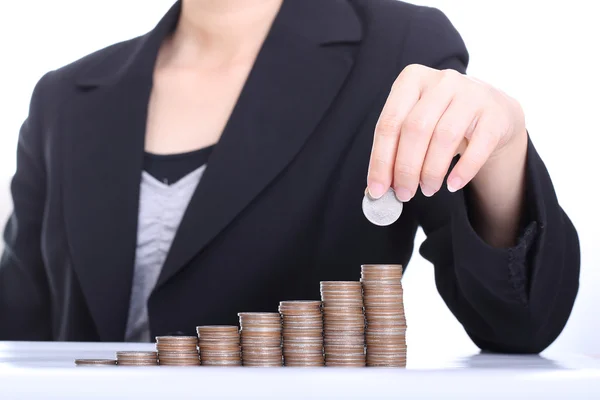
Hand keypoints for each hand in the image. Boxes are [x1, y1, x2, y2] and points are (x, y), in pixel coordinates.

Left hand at [367, 64, 526, 200]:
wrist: (492, 111)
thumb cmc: (442, 119)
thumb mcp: (416, 124)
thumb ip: (395, 151)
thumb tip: (376, 190)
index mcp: (412, 79)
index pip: (389, 123)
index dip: (380, 160)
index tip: (376, 190)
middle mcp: (442, 81)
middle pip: (415, 129)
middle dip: (405, 168)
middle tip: (403, 194)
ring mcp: (472, 94)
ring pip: (444, 137)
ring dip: (431, 171)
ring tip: (427, 190)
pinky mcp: (495, 114)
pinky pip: (477, 147)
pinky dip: (462, 170)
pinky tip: (451, 185)